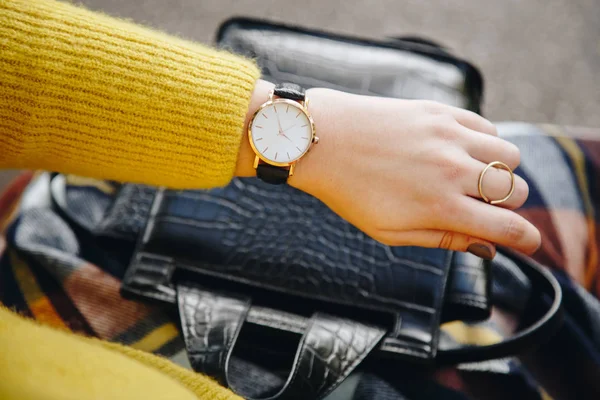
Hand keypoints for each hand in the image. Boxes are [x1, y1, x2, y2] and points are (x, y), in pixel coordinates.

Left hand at [287, 88, 540, 257]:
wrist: (323, 140)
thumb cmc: (350, 192)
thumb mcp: (391, 232)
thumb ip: (444, 240)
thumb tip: (486, 249)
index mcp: (441, 208)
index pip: (510, 228)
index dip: (527, 240)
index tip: (526, 242)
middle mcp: (453, 171)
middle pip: (517, 192)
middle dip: (508, 207)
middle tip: (484, 208)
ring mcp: (450, 137)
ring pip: (510, 157)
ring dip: (500, 173)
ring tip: (471, 177)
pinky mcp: (441, 112)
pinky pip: (488, 128)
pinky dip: (485, 143)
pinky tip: (460, 151)